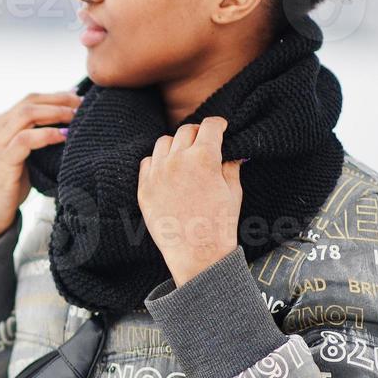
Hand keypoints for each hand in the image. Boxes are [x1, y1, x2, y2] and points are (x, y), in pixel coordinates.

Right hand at [0, 90, 81, 251]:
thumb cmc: (3, 191)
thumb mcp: (16, 159)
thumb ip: (31, 143)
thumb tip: (64, 131)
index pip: (29, 100)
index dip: (56, 97)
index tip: (78, 100)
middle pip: (30, 102)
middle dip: (60, 100)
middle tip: (84, 106)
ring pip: (27, 114)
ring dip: (57, 113)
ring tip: (77, 118)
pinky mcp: (0, 162)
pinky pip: (25, 139)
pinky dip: (47, 134)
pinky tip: (64, 136)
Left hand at [137, 116, 245, 285]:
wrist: (197, 253)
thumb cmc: (220, 223)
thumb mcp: (233, 191)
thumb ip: (230, 165)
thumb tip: (232, 152)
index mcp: (204, 157)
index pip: (209, 125)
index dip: (218, 124)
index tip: (220, 128)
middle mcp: (178, 160)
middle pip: (186, 131)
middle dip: (198, 134)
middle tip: (204, 142)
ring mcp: (158, 173)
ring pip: (164, 143)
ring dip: (176, 145)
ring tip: (184, 157)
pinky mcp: (144, 187)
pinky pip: (147, 162)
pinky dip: (158, 162)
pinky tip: (168, 171)